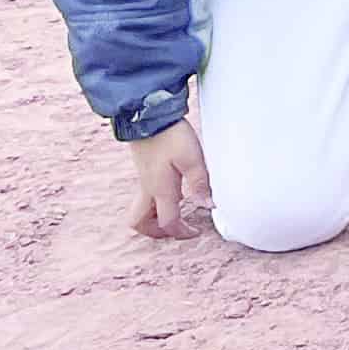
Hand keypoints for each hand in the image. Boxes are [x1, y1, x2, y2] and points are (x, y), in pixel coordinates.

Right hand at [126, 121, 210, 239]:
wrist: (148, 117)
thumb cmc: (171, 136)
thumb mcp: (192, 158)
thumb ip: (200, 183)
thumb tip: (208, 205)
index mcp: (160, 190)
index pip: (167, 222)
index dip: (181, 232)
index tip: (196, 232)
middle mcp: (148, 189)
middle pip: (141, 223)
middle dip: (157, 232)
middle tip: (178, 228)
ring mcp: (144, 180)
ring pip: (140, 210)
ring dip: (154, 218)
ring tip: (176, 213)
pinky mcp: (145, 170)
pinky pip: (145, 196)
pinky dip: (156, 203)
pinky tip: (174, 192)